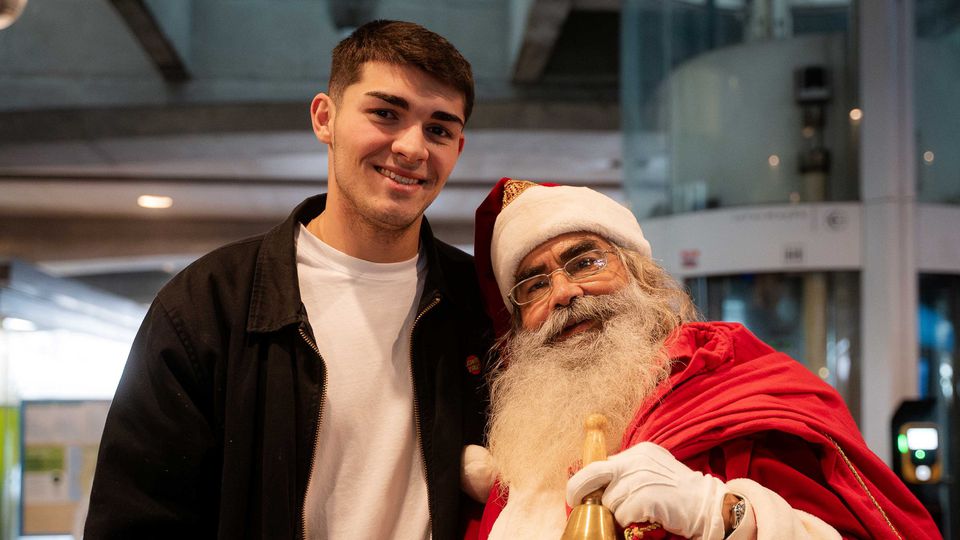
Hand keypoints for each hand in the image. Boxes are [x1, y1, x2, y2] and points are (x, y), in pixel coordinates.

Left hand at [566, 442, 726, 538]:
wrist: (708, 505)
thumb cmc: (678, 492)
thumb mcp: (652, 469)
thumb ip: (628, 471)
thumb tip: (599, 485)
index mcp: (637, 451)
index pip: (599, 463)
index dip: (585, 480)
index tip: (576, 493)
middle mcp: (636, 460)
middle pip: (593, 474)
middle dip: (579, 490)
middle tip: (574, 502)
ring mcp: (640, 478)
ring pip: (609, 501)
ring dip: (617, 512)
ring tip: (637, 511)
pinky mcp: (645, 497)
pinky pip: (621, 515)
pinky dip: (629, 521)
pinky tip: (645, 517)